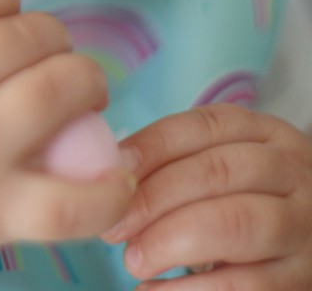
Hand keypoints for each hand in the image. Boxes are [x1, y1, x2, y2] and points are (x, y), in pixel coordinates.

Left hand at [102, 103, 311, 287]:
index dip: (150, 148)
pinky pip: (248, 286)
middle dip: (153, 199)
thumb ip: (174, 161)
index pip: (201, 126)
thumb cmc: (242, 197)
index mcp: (262, 132)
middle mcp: (290, 171)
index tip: (110, 176)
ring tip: (133, 260)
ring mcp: (303, 225)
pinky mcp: (304, 278)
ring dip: (172, 242)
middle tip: (113, 227)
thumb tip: (111, 172)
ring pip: (234, 224)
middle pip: (216, 173)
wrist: (304, 242)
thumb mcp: (221, 164)